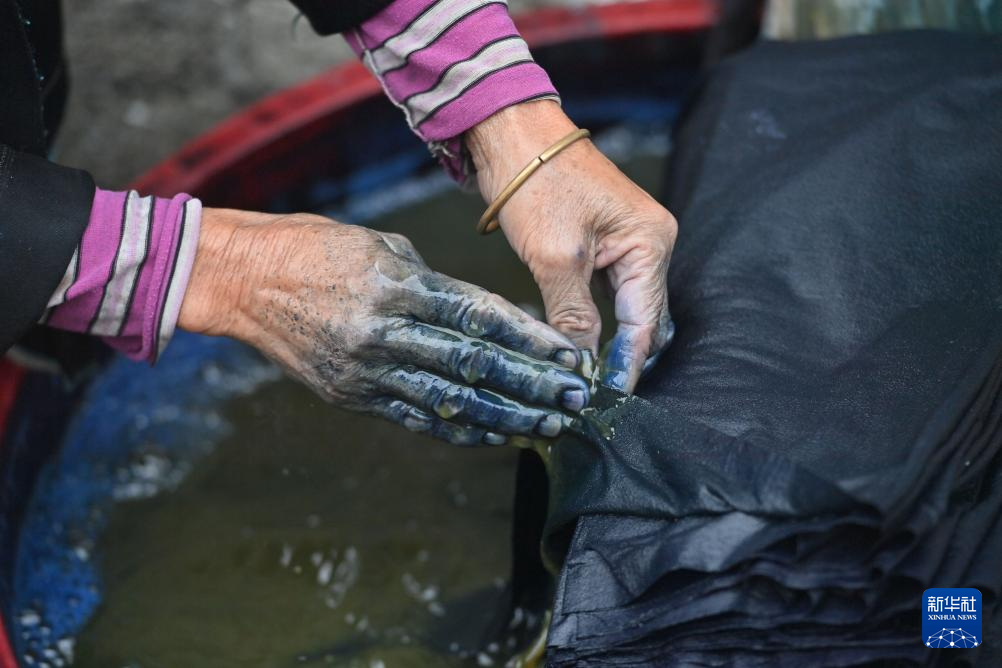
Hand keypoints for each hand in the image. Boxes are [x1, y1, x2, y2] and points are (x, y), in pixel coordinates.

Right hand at [178, 209, 588, 445]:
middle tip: (576, 397)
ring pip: (450, 400)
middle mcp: (386, 331)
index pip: (481, 317)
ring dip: (505, 416)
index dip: (531, 338)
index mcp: (398, 284)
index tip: (569, 353)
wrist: (242, 279)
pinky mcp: (351, 394)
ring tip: (547, 425)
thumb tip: (479, 313)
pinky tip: (495, 437)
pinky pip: (414, 418)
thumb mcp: (381, 246)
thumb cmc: (315, 248)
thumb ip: (432, 282)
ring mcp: (366, 369)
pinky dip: (458, 431)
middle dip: (532, 383)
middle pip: (475, 364)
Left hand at [466, 101, 676, 391]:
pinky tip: (575, 345)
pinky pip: (608, 295)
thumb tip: (582, 365)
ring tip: (582, 379)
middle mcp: (650, 245)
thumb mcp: (555, 256)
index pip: (646, 323)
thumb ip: (573, 314)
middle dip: (621, 359)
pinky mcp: (603, 245)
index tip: (603, 401)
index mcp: (651, 243)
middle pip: (643, 320)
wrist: (513, 133)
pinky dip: (594, 322)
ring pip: (625, 311)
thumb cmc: (536, 182)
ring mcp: (628, 244)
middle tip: (591, 396)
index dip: (625, 366)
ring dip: (607, 343)